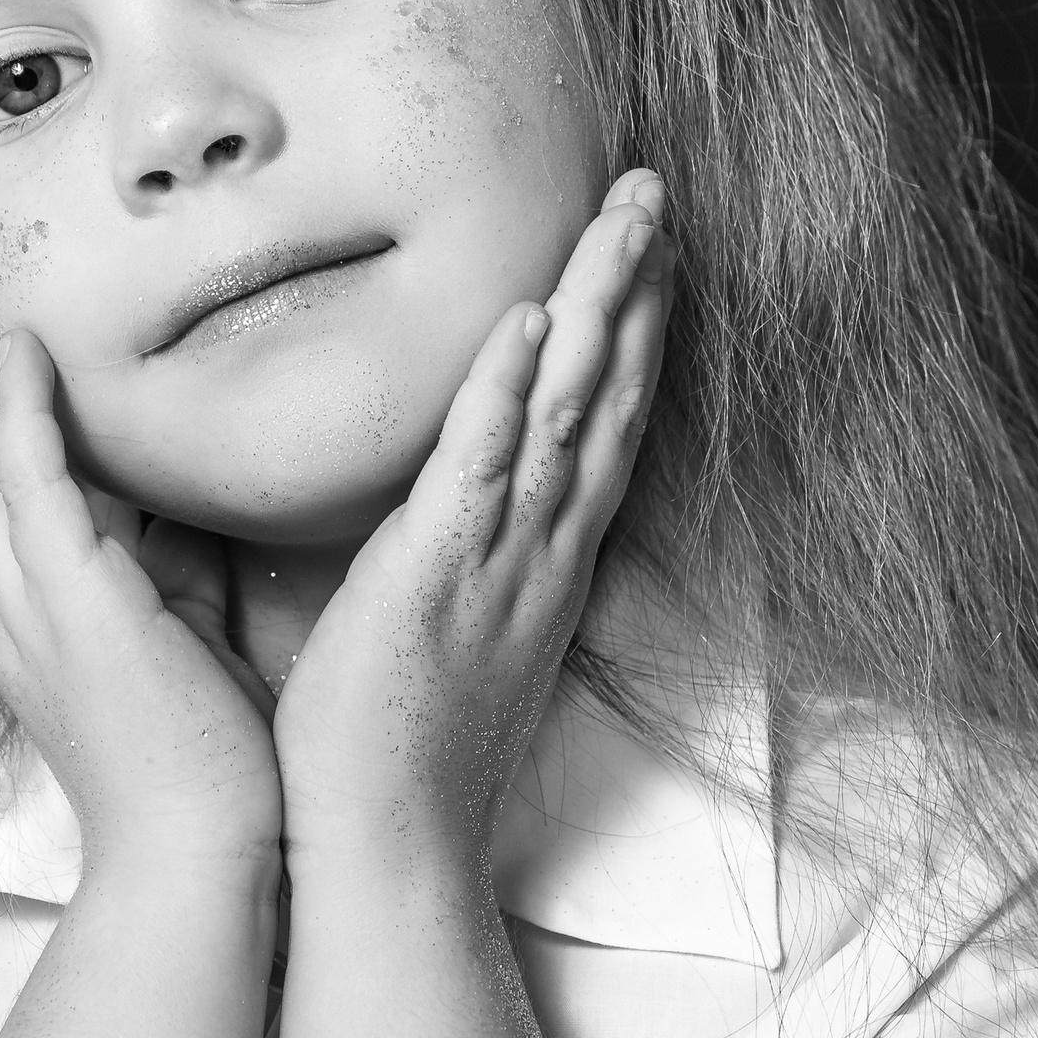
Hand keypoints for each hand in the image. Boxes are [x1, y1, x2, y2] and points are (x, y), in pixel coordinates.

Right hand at [0, 247, 282, 864]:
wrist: (204, 862)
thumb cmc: (204, 770)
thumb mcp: (183, 645)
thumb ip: (171, 576)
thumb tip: (187, 515)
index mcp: (30, 614)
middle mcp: (10, 604)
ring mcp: (33, 605)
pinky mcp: (77, 608)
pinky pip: (37, 490)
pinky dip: (20, 414)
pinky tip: (16, 347)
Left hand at [273, 170, 674, 869]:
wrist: (385, 848)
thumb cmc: (393, 751)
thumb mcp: (437, 632)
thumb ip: (443, 556)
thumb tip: (424, 504)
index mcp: (539, 564)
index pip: (598, 428)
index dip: (627, 335)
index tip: (645, 252)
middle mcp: (540, 554)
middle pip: (605, 398)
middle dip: (633, 287)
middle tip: (652, 189)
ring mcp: (499, 565)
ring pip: (563, 412)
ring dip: (595, 306)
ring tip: (622, 215)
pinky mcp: (434, 580)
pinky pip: (478, 471)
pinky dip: (502, 390)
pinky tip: (525, 318)